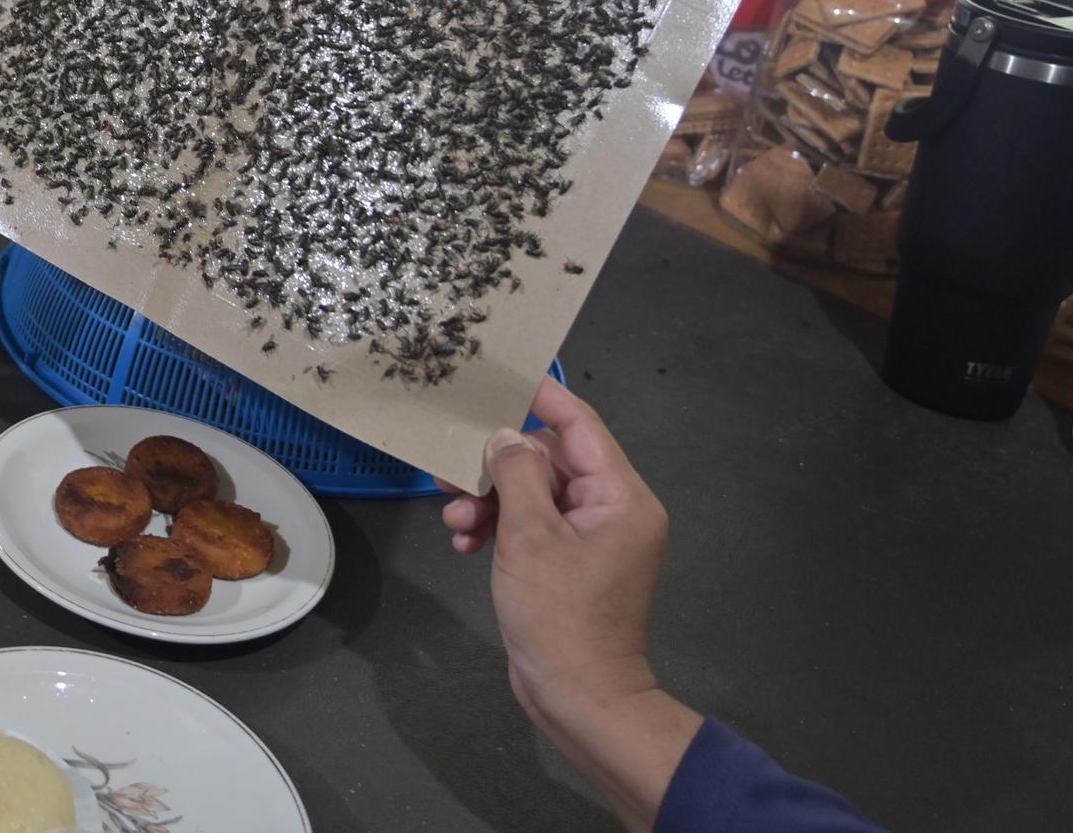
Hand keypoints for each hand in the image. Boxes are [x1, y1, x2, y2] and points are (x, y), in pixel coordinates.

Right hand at [438, 379, 700, 831]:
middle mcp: (614, 510)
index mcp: (621, 497)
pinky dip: (499, 530)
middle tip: (450, 475)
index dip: (539, 397)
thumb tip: (506, 436)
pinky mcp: (571, 563)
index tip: (497, 375)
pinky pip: (533, 526)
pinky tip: (467, 546)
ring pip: (534, 494)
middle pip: (549, 460)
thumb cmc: (560, 614)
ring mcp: (593, 539)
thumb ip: (517, 474)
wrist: (579, 697)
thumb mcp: (530, 537)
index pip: (580, 426)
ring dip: (490, 503)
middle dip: (497, 468)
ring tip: (455, 523)